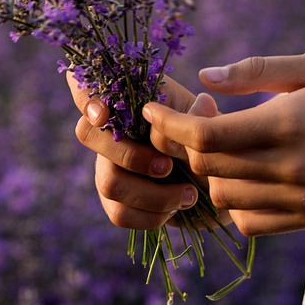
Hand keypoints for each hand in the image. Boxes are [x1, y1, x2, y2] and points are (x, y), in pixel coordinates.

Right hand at [69, 73, 204, 230]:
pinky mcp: (115, 201)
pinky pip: (119, 213)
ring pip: (108, 182)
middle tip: (168, 167)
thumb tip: (202, 104)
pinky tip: (175, 209)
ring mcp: (108, 166)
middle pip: (87, 135)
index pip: (85, 88)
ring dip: (152, 194)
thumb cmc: (208, 142)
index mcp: (129, 102)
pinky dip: (151, 216)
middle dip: (131, 155)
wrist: (220, 182)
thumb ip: (201, 117)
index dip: (85, 98)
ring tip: (187, 194)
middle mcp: (110, 131)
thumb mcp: (209, 122)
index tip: (103, 114)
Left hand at [141, 54, 304, 234]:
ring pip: (224, 199)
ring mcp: (303, 200)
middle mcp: (292, 169)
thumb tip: (203, 79)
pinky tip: (249, 175)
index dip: (169, 124)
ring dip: (212, 173)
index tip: (150, 110)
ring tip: (230, 144)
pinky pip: (250, 223)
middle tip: (204, 115)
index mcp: (289, 124)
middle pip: (207, 168)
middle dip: (188, 143)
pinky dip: (236, 202)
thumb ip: (256, 71)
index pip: (205, 136)